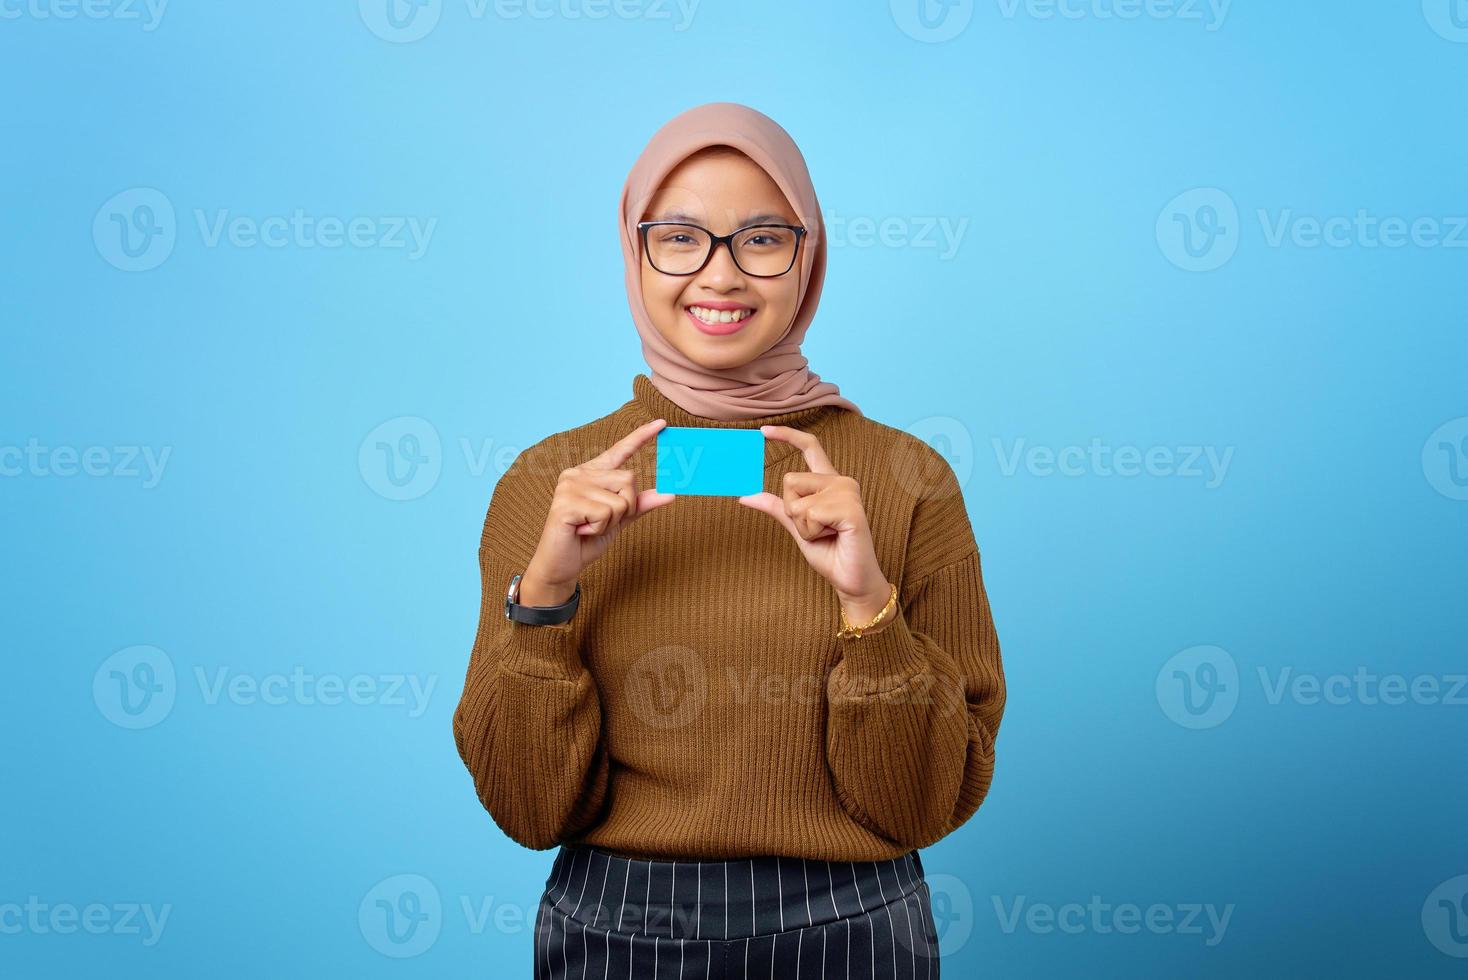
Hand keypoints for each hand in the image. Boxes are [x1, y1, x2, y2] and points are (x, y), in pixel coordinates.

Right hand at [521, 418, 675, 604]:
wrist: (561, 565)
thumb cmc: (587, 540)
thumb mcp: (619, 519)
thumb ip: (639, 504)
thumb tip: (669, 493)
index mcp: (591, 473)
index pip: (620, 451)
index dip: (641, 436)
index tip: (662, 423)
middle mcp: (578, 473)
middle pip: (628, 479)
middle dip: (626, 507)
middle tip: (602, 521)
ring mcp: (570, 486)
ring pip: (620, 500)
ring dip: (612, 521)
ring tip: (589, 526)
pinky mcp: (565, 504)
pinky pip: (605, 513)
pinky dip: (600, 528)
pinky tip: (582, 530)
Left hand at [737, 425, 892, 622]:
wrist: (851, 580)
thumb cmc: (829, 553)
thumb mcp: (797, 527)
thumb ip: (777, 508)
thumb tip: (746, 495)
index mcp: (830, 482)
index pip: (810, 448)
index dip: (787, 436)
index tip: (762, 431)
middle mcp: (841, 481)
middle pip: (790, 480)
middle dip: (792, 512)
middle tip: (816, 530)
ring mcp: (847, 492)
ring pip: (797, 501)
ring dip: (803, 526)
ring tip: (826, 534)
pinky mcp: (850, 508)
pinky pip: (809, 514)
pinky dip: (812, 532)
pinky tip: (833, 537)